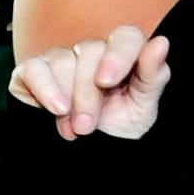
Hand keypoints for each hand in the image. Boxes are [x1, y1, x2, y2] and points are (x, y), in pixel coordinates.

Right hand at [11, 23, 169, 142]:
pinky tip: (54, 110)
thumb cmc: (116, 127)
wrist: (85, 158)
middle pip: (89, 51)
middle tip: (87, 126)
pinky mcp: (32, 72)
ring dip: (67, 97)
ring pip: (62, 60)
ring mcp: (61, 59)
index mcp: (124, 55)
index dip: (117, 55)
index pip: (124, 36)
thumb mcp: (141, 109)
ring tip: (74, 128)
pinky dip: (44, 90)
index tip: (107, 82)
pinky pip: (34, 69)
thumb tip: (161, 43)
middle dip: (88, 93)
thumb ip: (153, 76)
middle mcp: (93, 52)